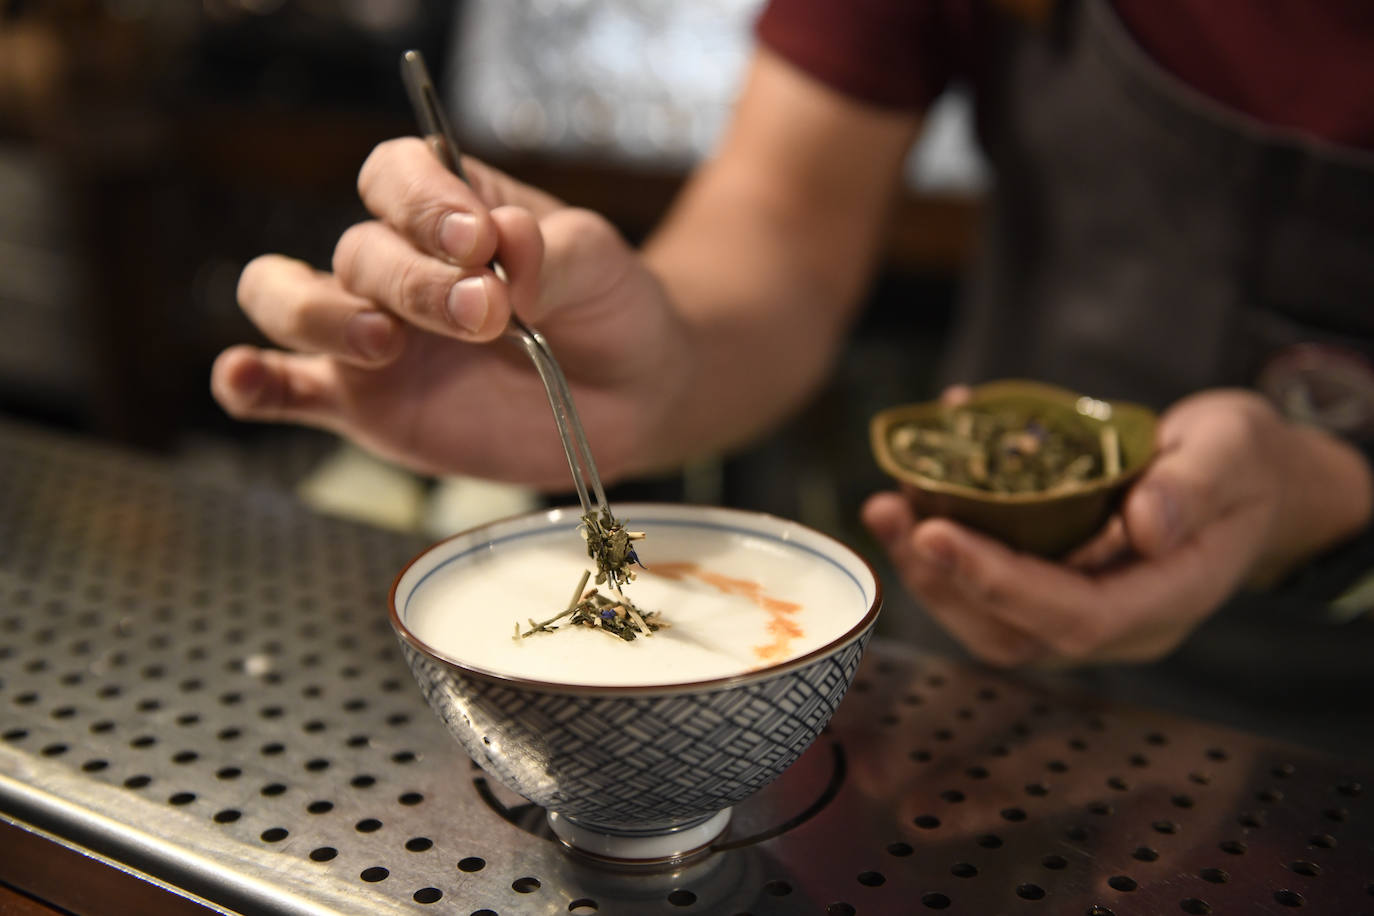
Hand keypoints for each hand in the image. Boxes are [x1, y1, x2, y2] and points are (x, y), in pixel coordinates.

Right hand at [211, 138, 688, 488]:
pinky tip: (243, 378)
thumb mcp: (599, 263)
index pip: (393, 175)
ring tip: (387, 345)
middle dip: (414, 282)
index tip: (476, 237)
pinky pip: (284, 389)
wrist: (629, 394)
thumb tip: (502, 242)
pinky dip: (250, 382)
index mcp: (445, 209)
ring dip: (322, 316)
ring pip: (287, 300)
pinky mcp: (360, 405)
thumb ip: (550, 251)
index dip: (420, 200)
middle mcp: (393, 265)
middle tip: (486, 316)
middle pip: (357, 251)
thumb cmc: (608, 308)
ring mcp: (368, 336)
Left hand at [862, 389, 1373, 665]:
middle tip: (891, 511)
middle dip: (941, 578)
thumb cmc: (1244, 463)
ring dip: (927, 567)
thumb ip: (1194, 485)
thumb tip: (1144, 523)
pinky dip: (944, 545)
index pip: (1073, 615)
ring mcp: (1081, 609)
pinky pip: (988, 582)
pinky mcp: (1055, 585)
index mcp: (1167, 600)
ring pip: (987, 617)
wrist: (1248, 481)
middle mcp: (1117, 623)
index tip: (936, 534)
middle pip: (1012, 630)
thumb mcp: (1235, 452)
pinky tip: (916, 488)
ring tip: (887, 506)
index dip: (999, 582)